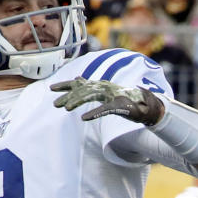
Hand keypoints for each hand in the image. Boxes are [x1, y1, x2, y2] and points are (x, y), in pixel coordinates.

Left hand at [50, 77, 164, 124]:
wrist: (146, 106)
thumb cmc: (125, 100)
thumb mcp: (105, 92)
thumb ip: (92, 87)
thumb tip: (78, 79)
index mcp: (100, 86)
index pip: (80, 84)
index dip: (66, 85)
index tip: (51, 88)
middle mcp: (104, 88)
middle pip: (82, 89)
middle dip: (68, 95)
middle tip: (55, 104)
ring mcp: (112, 96)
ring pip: (91, 96)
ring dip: (78, 102)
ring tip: (66, 108)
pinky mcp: (119, 106)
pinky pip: (104, 110)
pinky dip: (94, 113)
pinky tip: (85, 118)